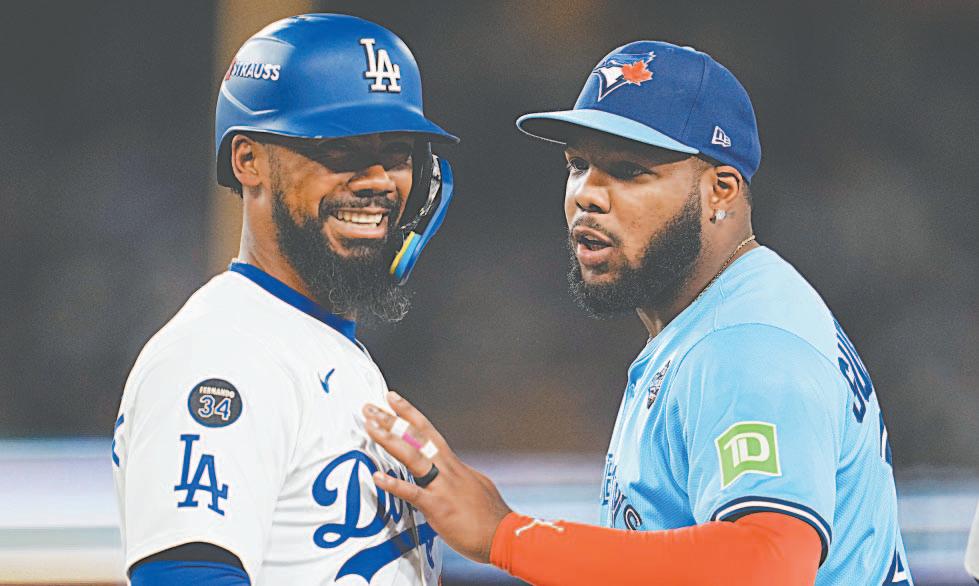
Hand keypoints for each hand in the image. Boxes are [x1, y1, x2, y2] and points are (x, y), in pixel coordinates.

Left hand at [363, 391, 511, 562]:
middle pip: (417, 437)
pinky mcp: (439, 507)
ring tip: (370, 427)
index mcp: (454, 464)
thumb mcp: (476, 485)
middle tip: (370, 407)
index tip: (391, 399)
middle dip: (392, 420)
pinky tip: (378, 477)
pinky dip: (394, 484)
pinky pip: (412, 493)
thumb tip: (451, 471)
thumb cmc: (491, 515)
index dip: (409, 413)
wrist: (505, 535)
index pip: (427, 432)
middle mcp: (447, 469)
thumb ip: (458, 476)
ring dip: (389, 440)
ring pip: (413, 456)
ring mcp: (442, 486)